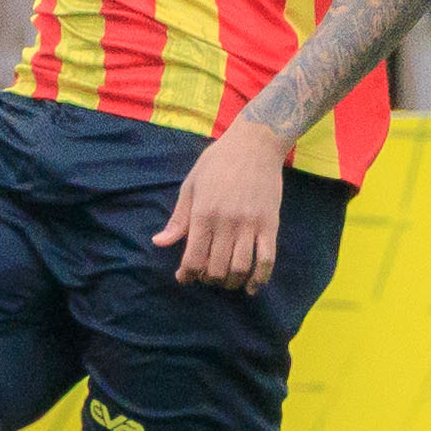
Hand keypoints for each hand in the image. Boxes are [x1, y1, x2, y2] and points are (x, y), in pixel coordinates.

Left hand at [152, 119, 287, 291]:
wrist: (255, 143)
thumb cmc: (218, 161)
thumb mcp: (191, 185)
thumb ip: (178, 218)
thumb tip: (160, 243)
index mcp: (203, 213)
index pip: (193, 258)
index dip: (187, 275)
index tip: (185, 277)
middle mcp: (226, 222)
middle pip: (216, 268)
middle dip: (208, 280)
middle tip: (206, 276)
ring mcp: (250, 224)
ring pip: (240, 268)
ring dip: (231, 282)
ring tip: (226, 280)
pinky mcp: (270, 224)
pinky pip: (266, 259)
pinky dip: (259, 278)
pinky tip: (251, 286)